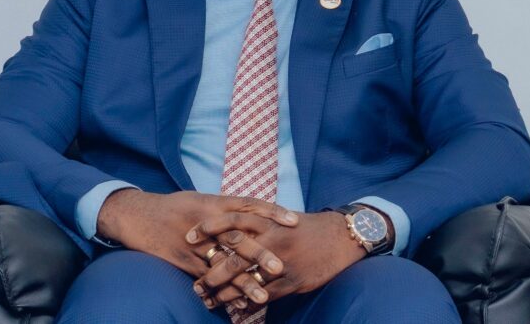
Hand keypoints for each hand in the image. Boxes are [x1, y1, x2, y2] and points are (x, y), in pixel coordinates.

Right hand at [96, 189, 297, 304]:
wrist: (138, 215)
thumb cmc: (173, 206)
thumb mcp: (200, 199)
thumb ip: (225, 207)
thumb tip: (252, 212)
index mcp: (213, 202)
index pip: (249, 205)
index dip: (272, 212)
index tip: (294, 220)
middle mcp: (207, 221)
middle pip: (238, 237)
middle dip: (260, 253)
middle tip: (281, 266)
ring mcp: (194, 243)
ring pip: (222, 264)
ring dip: (243, 282)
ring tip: (263, 295)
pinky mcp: (182, 260)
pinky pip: (204, 279)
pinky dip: (221, 293)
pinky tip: (235, 305)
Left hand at [186, 210, 366, 308]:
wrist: (340, 238)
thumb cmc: (306, 227)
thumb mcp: (280, 217)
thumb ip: (257, 220)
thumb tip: (230, 224)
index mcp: (267, 221)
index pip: (231, 221)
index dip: (209, 228)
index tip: (189, 237)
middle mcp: (272, 240)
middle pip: (234, 256)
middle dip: (211, 271)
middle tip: (195, 283)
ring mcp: (282, 262)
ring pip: (247, 280)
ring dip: (225, 293)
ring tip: (209, 301)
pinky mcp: (292, 281)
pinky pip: (265, 296)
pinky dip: (248, 304)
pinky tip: (236, 311)